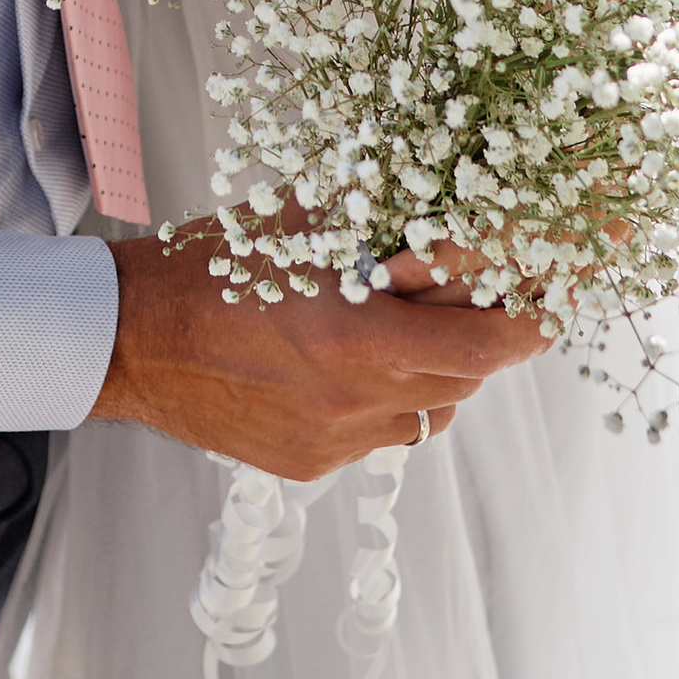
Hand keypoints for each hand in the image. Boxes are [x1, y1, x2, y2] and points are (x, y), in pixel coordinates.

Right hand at [91, 224, 549, 479]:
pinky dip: (379, 400)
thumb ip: (378, 226)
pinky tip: (340, 363)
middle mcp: (355, 402)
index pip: (486, 346)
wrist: (128, 338)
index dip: (529, 325)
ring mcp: (332, 442)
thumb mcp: (301, 224)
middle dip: (478, 342)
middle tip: (471, 302)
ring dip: (430, 374)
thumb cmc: (208, 268)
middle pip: (463, 382)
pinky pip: (374, 434)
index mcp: (360, 337)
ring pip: (424, 414)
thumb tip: (443, 212)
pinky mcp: (306, 465)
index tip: (550, 303)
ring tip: (392, 329)